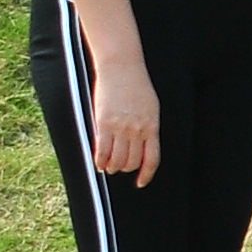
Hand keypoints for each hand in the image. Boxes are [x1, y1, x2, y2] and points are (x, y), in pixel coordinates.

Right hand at [87, 52, 163, 184]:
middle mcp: (137, 130)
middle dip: (126, 169)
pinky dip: (100, 161)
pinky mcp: (104, 124)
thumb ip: (148, 126)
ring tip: (109, 166)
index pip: (152, 159)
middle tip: (120, 167)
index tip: (141, 183)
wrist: (122, 68)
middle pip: (132, 162)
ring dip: (112, 167)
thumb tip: (144, 145)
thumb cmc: (138, 86)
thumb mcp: (151, 107)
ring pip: (117, 160)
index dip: (146, 174)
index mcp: (152, 126)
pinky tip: (99, 164)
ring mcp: (121, 128)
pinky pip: (102, 151)